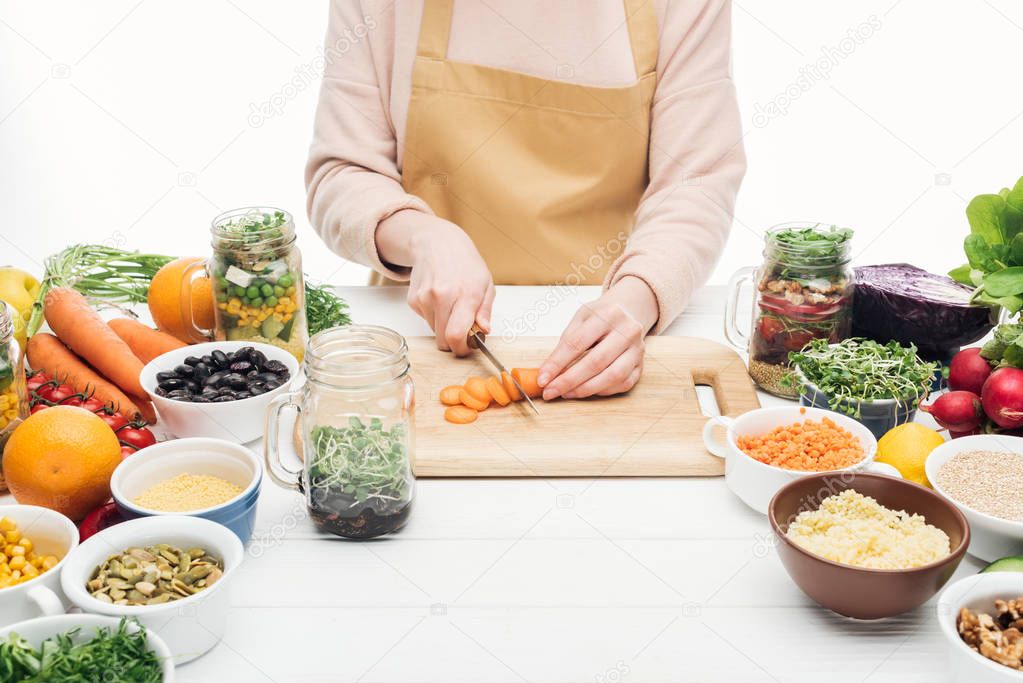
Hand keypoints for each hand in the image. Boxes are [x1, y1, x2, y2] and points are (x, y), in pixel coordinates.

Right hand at [378, 212, 494, 355]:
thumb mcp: (486, 284)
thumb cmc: (465, 263)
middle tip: (462, 331)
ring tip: (451, 306)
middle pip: (443, 340)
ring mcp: (425, 298)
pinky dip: (433, 316)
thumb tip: (484, 330)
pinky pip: (425, 320)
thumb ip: (485, 310)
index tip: (466, 348)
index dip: (461, 349)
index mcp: (465, 295)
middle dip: (453, 342)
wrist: (437, 243)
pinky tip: (439, 299)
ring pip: (434, 331)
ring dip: (443, 326)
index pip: (456, 334)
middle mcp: (442, 296)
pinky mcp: (413, 299)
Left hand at [537, 277, 657, 399]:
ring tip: (565, 393)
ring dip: (585, 389)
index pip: (577, 343)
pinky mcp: (641, 365)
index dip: (557, 363)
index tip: (543, 379)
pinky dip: (601, 391)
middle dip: (569, 381)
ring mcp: (638, 350)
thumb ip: (566, 342)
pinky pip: (622, 384)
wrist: (629, 312)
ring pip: (612, 376)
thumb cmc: (601, 316)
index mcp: (609, 314)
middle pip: (596, 362)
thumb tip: (548, 371)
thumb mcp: (581, 318)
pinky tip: (585, 390)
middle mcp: (628, 331)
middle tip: (550, 391)